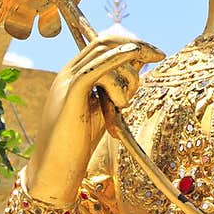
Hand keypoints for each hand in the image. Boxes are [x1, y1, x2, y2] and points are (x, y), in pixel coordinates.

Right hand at [25, 32, 162, 205]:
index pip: (103, 44)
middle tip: (159, 55)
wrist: (54, 171)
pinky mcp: (71, 94)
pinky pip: (96, 67)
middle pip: (106, 42)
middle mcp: (68, 72)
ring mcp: (67, 81)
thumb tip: (136, 70)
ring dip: (128, 72)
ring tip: (124, 103)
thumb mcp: (102, 110)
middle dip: (137, 45)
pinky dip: (117, 58)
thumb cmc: (77, 145)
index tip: (156, 53)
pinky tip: (134, 55)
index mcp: (74, 75)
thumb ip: (115, 90)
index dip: (131, 43)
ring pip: (105, 54)